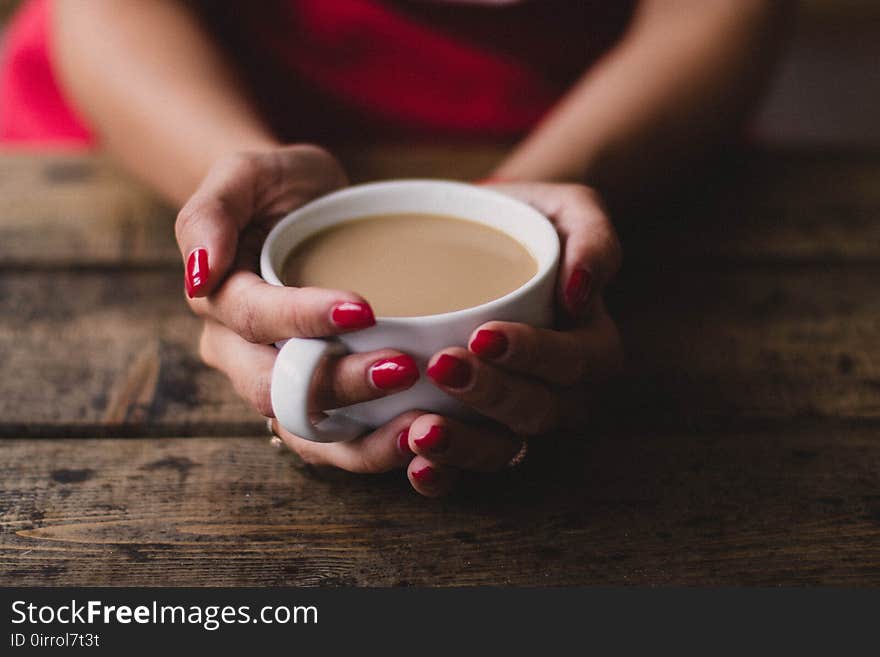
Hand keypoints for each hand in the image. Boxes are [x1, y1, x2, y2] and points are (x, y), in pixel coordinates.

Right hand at [177, 145, 421, 438]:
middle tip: (403, 368)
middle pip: (278, 388)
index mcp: (219, 300)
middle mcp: (239, 353)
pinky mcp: (316, 400)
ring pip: (304, 431)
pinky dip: (372, 450)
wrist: (304, 211)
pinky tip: (418, 439)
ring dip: (360, 439)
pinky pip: (334, 442)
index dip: (303, 318)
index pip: (254, 318)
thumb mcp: (244, 173)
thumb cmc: (276, 188)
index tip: (363, 308)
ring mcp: (277, 382)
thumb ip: (210, 212)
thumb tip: (199, 273)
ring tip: (418, 426)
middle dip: (340, 384)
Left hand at [268, 182, 622, 497]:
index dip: (534, 355)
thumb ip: (593, 238)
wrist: (476, 238)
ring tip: (422, 431)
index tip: (484, 335)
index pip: (575, 362)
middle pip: (539, 411)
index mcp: (591, 345)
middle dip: (493, 396)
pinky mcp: (476, 430)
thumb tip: (580, 293)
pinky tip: (414, 466)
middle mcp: (561, 392)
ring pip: (505, 450)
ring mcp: (517, 417)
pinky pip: (467, 466)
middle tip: (443, 367)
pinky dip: (443, 474)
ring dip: (466, 448)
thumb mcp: (568, 209)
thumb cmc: (525, 222)